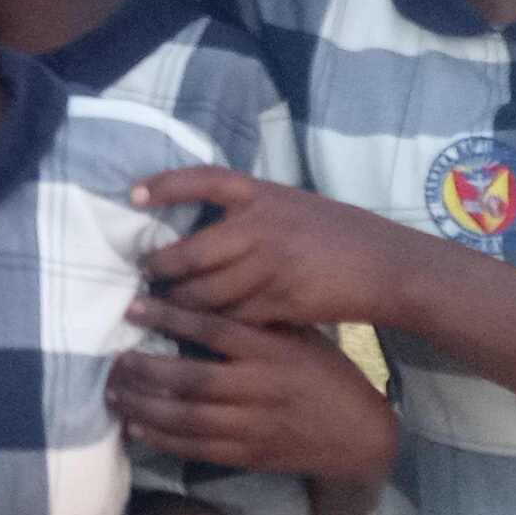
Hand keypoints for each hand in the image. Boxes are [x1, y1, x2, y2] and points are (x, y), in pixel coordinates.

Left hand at [109, 307, 399, 486]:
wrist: (358, 433)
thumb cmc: (323, 374)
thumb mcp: (298, 338)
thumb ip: (255, 321)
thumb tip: (203, 294)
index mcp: (272, 350)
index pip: (213, 329)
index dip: (169, 316)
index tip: (132, 305)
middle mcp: (260, 388)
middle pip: (192, 378)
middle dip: (145, 369)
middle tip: (113, 359)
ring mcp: (254, 426)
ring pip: (188, 417)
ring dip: (144, 406)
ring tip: (113, 393)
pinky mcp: (249, 455)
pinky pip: (197, 448)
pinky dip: (163, 438)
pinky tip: (136, 426)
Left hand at [130, 164, 422, 331]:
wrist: (382, 263)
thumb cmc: (334, 232)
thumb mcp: (288, 205)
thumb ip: (247, 213)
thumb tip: (197, 226)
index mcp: (261, 194)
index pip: (204, 179)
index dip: (165, 185)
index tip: (133, 195)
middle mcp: (260, 227)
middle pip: (190, 252)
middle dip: (160, 270)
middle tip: (143, 279)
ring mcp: (268, 267)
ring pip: (204, 294)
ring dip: (176, 305)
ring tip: (157, 310)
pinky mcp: (279, 303)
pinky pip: (230, 319)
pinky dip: (209, 328)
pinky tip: (193, 334)